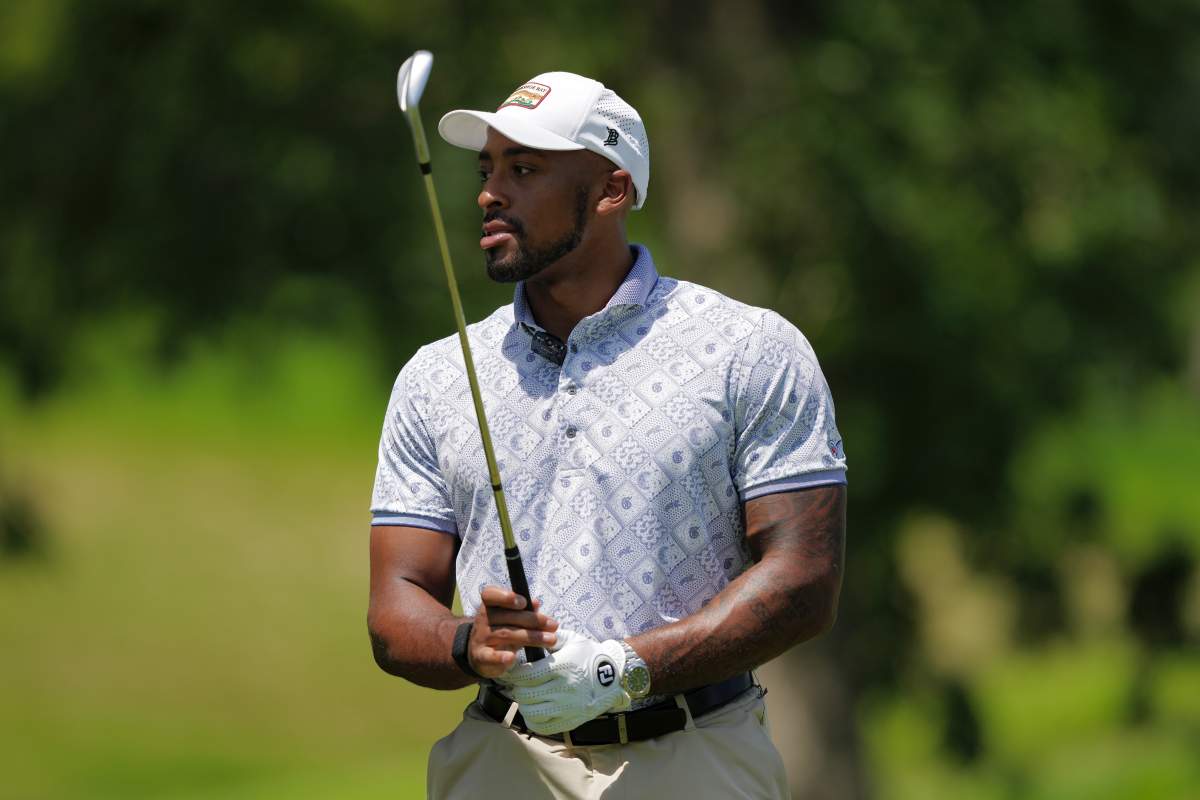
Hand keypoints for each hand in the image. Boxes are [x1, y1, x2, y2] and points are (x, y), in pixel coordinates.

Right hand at [468, 585, 557, 678]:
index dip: (505, 596)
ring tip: (551, 639)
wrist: (479, 652)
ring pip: (506, 635)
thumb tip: (536, 603)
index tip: (524, 602)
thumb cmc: (501, 629)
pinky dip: (501, 657)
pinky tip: (512, 657)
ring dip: (531, 637)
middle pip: (507, 617)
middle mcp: (483, 620)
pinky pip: (490, 657)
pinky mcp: (482, 657)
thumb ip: (524, 610)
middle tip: (553, 625)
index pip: (490, 595)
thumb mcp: (511, 617)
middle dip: (533, 620)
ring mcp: (481, 638)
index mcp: (489, 605)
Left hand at [500, 629, 630, 734]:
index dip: (515, 674)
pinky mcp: (571, 721)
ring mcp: (567, 707)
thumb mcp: (572, 640)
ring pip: (531, 712)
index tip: (513, 671)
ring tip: (527, 698)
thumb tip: (530, 635)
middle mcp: (563, 688)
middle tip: (520, 685)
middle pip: (525, 695)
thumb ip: (550, 638)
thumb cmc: (590, 655)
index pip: (526, 675)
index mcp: (562, 667)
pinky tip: (535, 711)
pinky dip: (534, 720)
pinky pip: (543, 727)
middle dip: (518, 689)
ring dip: (524, 705)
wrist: (615, 676)